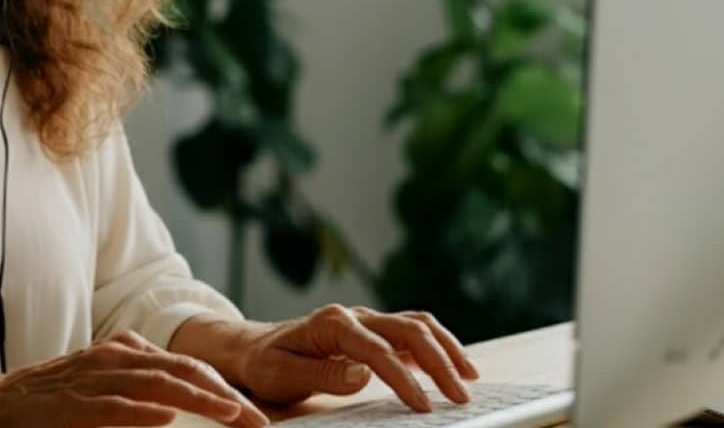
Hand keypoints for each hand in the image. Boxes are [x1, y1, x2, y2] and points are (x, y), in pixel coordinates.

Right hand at [0, 330, 269, 426]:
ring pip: (156, 383)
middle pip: (181, 370)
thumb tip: (172, 409)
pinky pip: (114, 406)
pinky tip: (165, 419)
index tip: (253, 413)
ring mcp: (92, 378)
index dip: (222, 386)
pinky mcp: (72, 404)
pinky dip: (141, 412)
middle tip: (257, 420)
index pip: (186, 365)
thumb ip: (135, 387)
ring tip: (230, 415)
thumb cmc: (50, 401)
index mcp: (123, 352)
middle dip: (223, 395)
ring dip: (198, 401)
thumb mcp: (99, 384)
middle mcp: (113, 357)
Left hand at [171, 305, 480, 413]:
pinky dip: (439, 345)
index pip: (377, 350)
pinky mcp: (373, 329)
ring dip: (447, 348)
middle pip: (408, 329)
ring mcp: (366, 319)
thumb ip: (321, 374)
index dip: (403, 379)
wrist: (254, 346)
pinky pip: (413, 331)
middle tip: (460, 398)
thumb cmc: (266, 362)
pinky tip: (456, 367)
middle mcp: (354, 314)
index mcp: (331, 323)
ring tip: (470, 379)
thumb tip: (363, 373)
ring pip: (417, 324)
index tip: (423, 408)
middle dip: (439, 362)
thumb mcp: (281, 374)